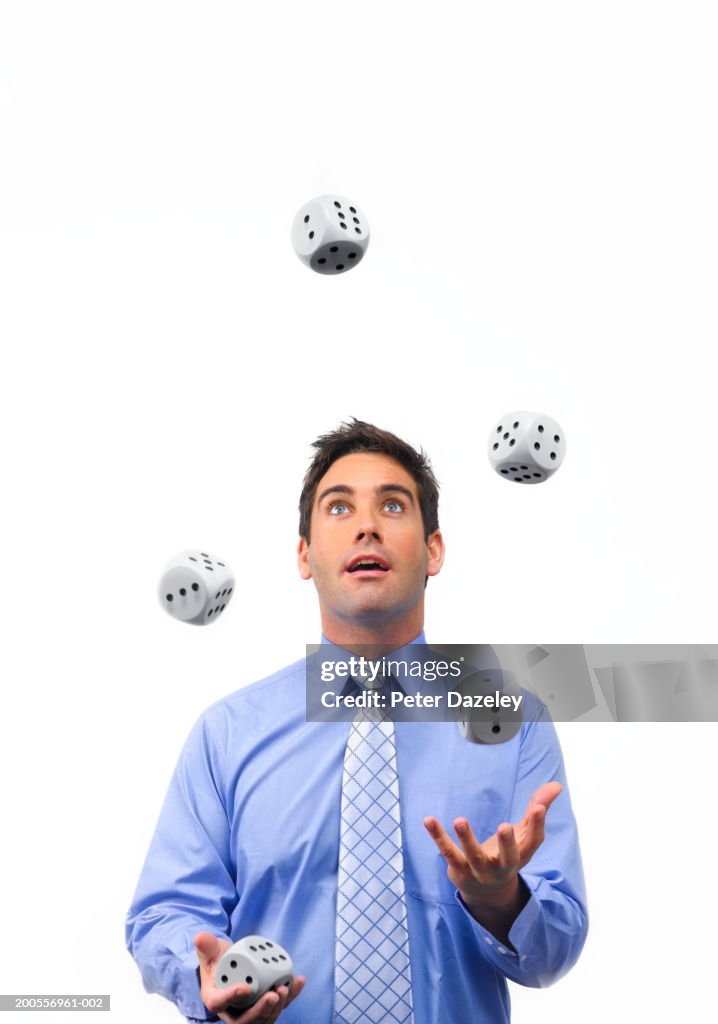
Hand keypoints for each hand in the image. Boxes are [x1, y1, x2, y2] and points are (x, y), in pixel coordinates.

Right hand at [194, 932, 305, 1023]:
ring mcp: (249, 1010)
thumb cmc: (218, 958)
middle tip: (273, 994)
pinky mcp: (265, 1004)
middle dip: (261, 1010)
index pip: (219, 1003)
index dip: (232, 997)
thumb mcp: (211, 950)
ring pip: (263, 1019)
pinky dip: (291, 996)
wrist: (231, 961)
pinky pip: (278, 1006)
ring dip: (277, 1007)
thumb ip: (207, 945)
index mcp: (214, 997)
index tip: (245, 987)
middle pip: (245, 1020)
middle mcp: (232, 1010)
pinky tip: (299, 981)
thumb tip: (200, 937)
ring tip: (285, 988)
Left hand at [423, 781, 562, 905]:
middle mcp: (502, 867)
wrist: (486, 894)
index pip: (533, 842)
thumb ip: (536, 810)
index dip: (537, 825)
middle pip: (507, 858)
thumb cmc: (506, 855)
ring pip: (473, 857)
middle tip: (505, 825)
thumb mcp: (523, 836)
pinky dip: (438, 837)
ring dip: (466, 838)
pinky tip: (429, 820)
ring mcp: (479, 872)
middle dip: (507, 843)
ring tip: (460, 820)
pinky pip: (448, 853)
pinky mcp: (459, 871)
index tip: (539, 807)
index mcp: (521, 856)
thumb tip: (557, 785)